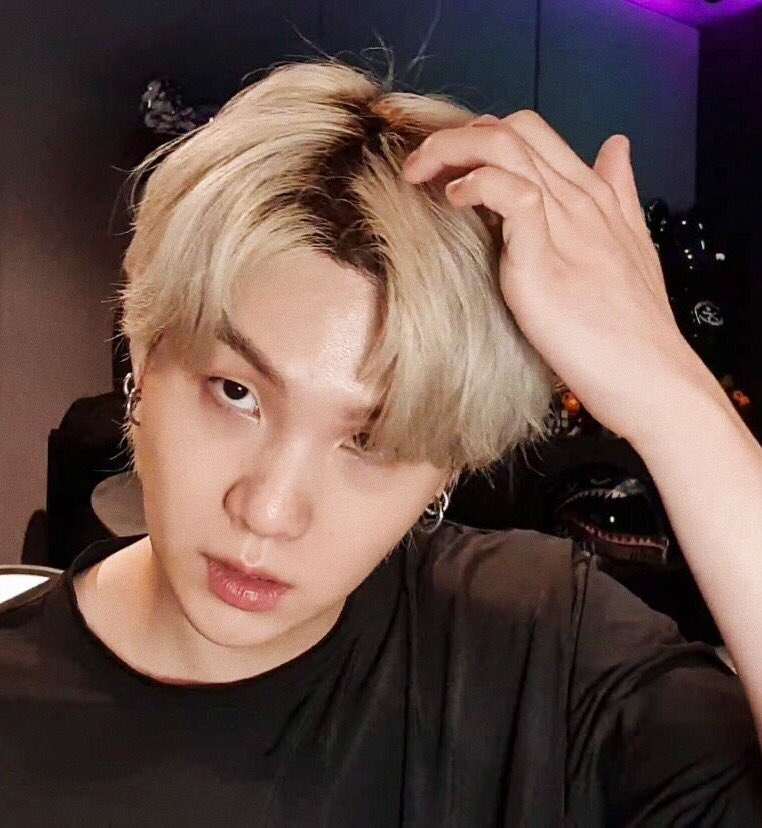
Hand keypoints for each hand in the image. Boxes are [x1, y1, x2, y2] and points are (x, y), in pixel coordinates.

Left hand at [400, 110, 697, 442]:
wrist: (649, 374)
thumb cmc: (633, 325)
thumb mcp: (631, 245)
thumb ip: (618, 195)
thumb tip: (616, 147)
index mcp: (593, 196)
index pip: (532, 133)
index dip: (482, 136)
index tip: (449, 164)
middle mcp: (578, 199)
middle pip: (512, 129)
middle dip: (455, 136)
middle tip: (420, 166)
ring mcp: (564, 223)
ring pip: (505, 148)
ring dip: (450, 150)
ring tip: (419, 176)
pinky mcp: (545, 256)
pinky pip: (510, 193)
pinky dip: (475, 185)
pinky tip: (453, 200)